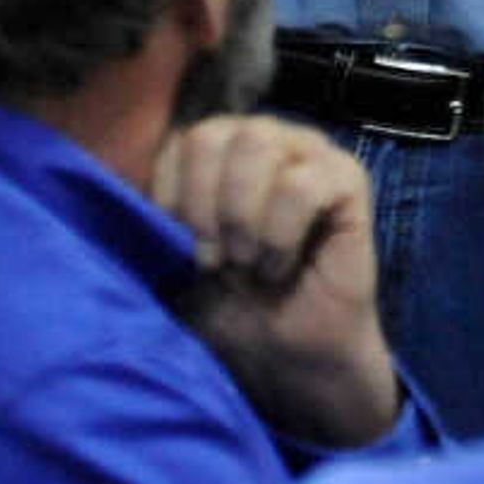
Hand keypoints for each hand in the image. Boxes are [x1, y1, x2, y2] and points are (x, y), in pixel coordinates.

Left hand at [150, 114, 400, 448]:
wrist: (288, 350)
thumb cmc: (234, 300)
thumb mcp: (179, 257)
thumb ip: (159, 217)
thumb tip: (136, 199)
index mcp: (219, 146)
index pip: (179, 139)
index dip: (174, 197)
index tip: (184, 246)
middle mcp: (264, 136)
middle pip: (214, 133)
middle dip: (205, 204)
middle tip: (215, 258)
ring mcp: (310, 151)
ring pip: (258, 146)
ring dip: (244, 217)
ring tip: (248, 261)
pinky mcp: (348, 179)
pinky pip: (302, 184)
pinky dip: (281, 233)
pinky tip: (281, 264)